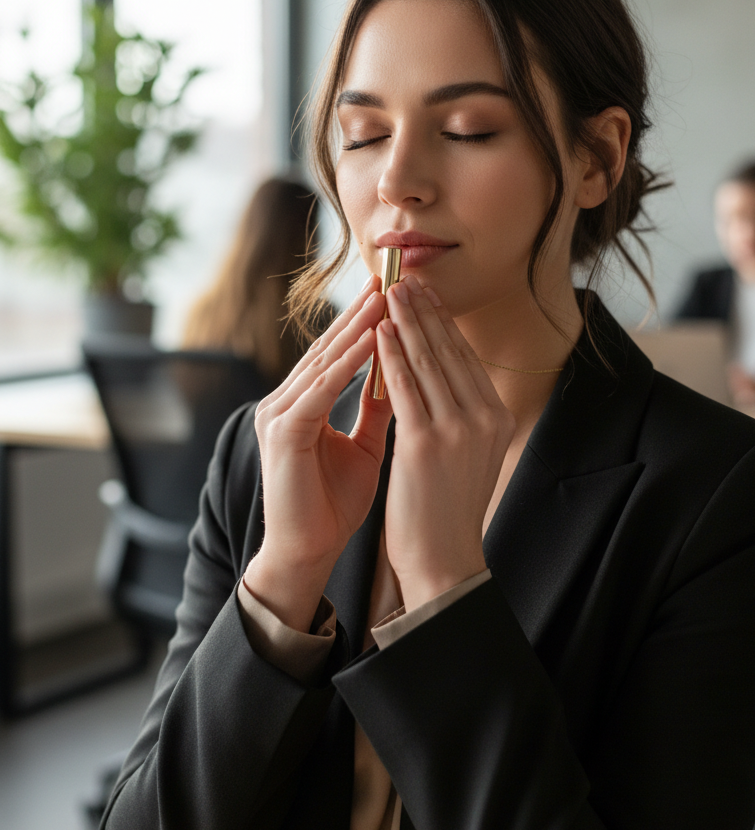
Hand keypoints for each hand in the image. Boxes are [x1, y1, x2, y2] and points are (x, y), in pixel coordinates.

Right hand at [244, 278, 391, 631]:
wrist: (307, 551)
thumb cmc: (331, 505)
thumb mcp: (365, 447)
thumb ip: (376, 410)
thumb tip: (401, 376)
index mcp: (301, 405)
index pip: (337, 353)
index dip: (366, 322)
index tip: (396, 296)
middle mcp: (283, 402)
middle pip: (328, 347)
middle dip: (361, 312)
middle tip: (391, 278)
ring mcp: (278, 414)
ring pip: (324, 361)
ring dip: (356, 327)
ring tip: (384, 297)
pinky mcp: (282, 431)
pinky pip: (320, 388)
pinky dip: (347, 363)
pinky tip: (371, 340)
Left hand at [377, 273, 514, 610]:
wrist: (443, 559)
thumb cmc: (446, 509)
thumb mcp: (467, 454)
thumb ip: (461, 415)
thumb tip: (442, 378)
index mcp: (496, 418)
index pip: (465, 359)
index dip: (442, 323)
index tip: (425, 295)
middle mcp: (484, 418)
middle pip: (448, 352)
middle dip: (423, 311)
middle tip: (403, 280)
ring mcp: (458, 430)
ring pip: (426, 361)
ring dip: (404, 322)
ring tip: (387, 294)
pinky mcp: (425, 443)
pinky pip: (403, 387)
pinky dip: (389, 355)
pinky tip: (377, 333)